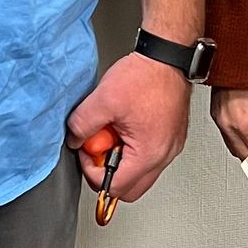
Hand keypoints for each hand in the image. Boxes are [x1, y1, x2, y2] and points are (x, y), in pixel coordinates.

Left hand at [66, 53, 190, 206]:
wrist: (168, 57)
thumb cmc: (146, 76)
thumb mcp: (103, 99)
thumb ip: (82, 125)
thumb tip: (75, 140)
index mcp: (148, 153)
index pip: (115, 187)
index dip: (93, 173)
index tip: (87, 152)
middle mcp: (164, 156)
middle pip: (130, 189)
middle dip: (108, 173)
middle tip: (98, 150)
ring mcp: (171, 148)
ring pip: (140, 174)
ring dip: (121, 161)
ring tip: (113, 133)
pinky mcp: (171, 138)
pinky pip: (149, 157)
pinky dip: (133, 149)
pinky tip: (125, 128)